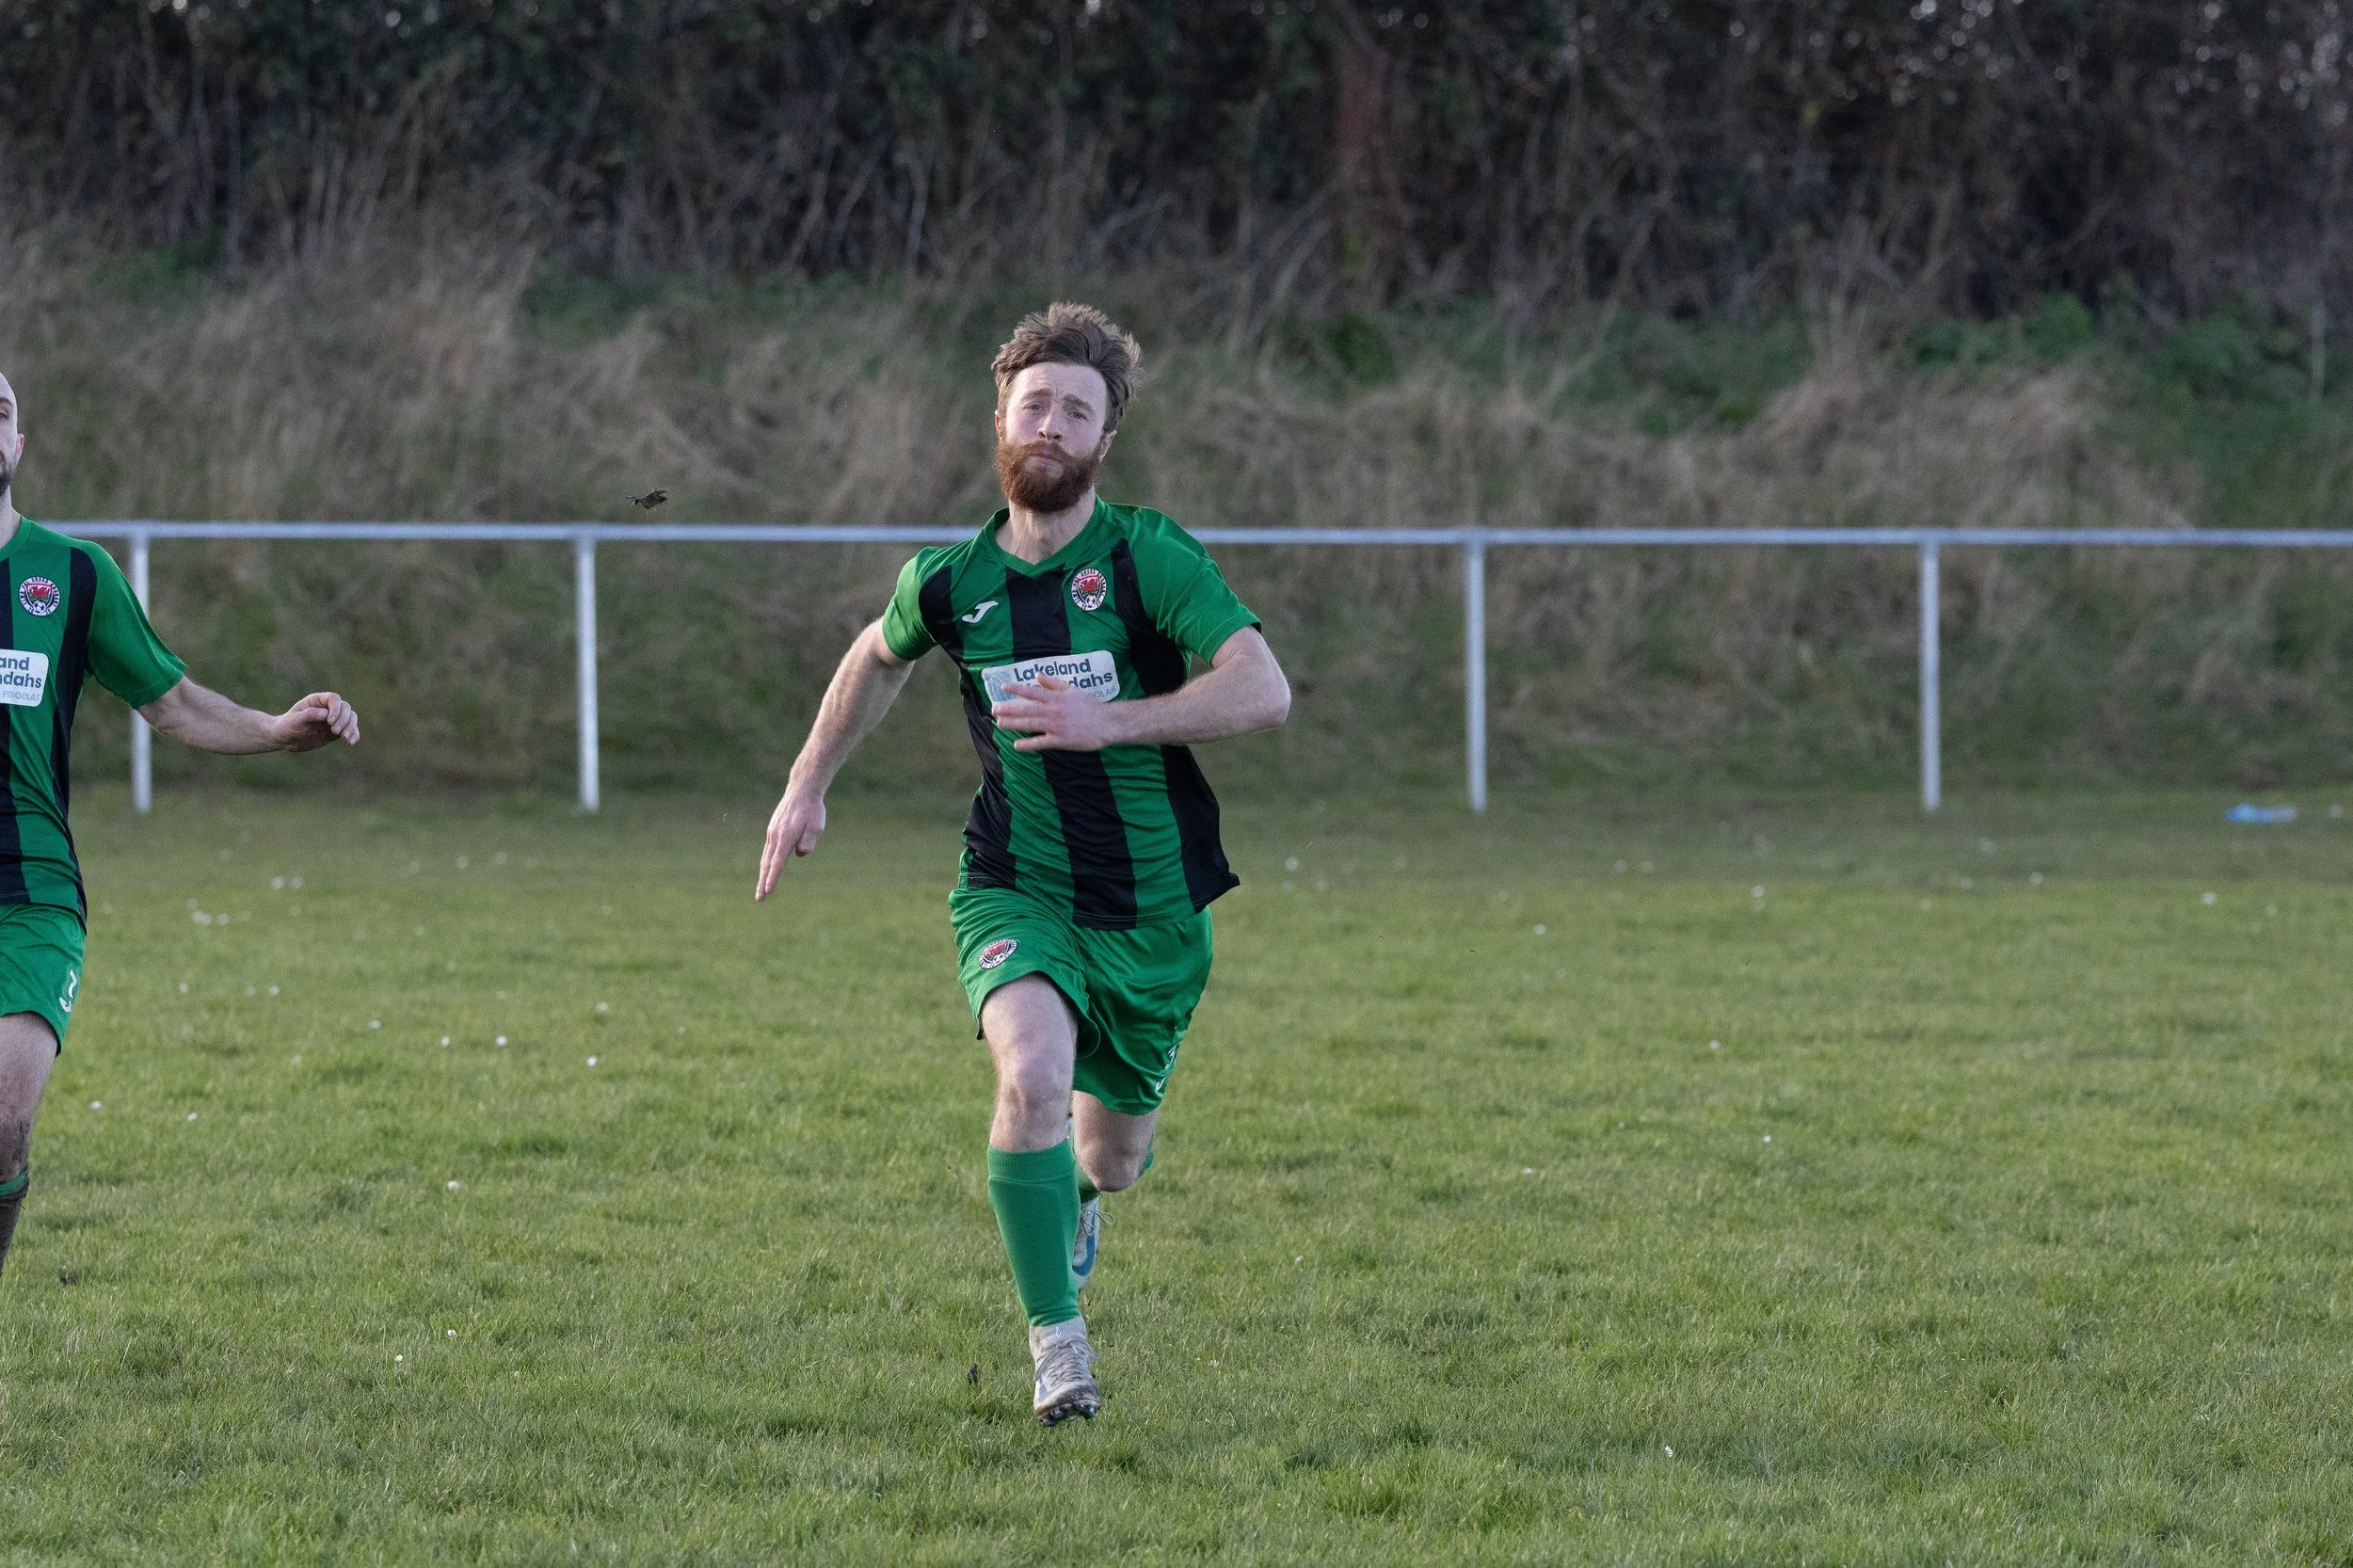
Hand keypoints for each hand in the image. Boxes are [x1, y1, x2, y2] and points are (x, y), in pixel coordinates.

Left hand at [270, 692, 358, 750]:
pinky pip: (349, 730)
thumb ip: (309, 715)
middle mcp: (328, 708)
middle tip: (335, 731)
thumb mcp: (294, 720)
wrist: (285, 739)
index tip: (330, 721)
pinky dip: (353, 735)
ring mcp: (333, 720)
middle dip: (344, 719)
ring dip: (351, 727)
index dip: (336, 708)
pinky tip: (351, 742)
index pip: (334, 699)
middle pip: (345, 708)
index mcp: (317, 701)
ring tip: (346, 738)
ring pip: (350, 718)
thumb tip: (325, 713)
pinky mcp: (336, 732)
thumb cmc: (287, 726)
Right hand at [756, 783, 825, 900]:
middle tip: (759, 898)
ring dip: (763, 874)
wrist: (802, 791)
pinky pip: (768, 850)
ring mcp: (772, 832)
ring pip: (766, 857)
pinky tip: (767, 870)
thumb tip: (799, 854)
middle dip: (763, 882)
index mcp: (786, 837)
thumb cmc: (812, 810)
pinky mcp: (773, 830)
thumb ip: (808, 843)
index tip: (768, 891)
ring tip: (762, 889)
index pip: (778, 862)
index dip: (773, 877)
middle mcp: (775, 836)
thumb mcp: (816, 827)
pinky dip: (766, 862)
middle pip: (767, 863)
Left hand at [993, 674, 1123, 751]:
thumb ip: (1053, 683)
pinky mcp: (1060, 741)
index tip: (1003, 687)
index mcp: (1056, 698)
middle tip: (994, 709)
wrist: (1106, 723)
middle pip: (1027, 709)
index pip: (1033, 691)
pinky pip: (1041, 743)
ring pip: (1030, 725)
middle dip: (1009, 709)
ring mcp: (1056, 726)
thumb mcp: (1071, 690)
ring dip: (1014, 724)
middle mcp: (1054, 711)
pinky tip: (1017, 745)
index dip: (1017, 689)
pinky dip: (1028, 744)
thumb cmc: (1089, 706)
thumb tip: (1036, 675)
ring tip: (1000, 724)